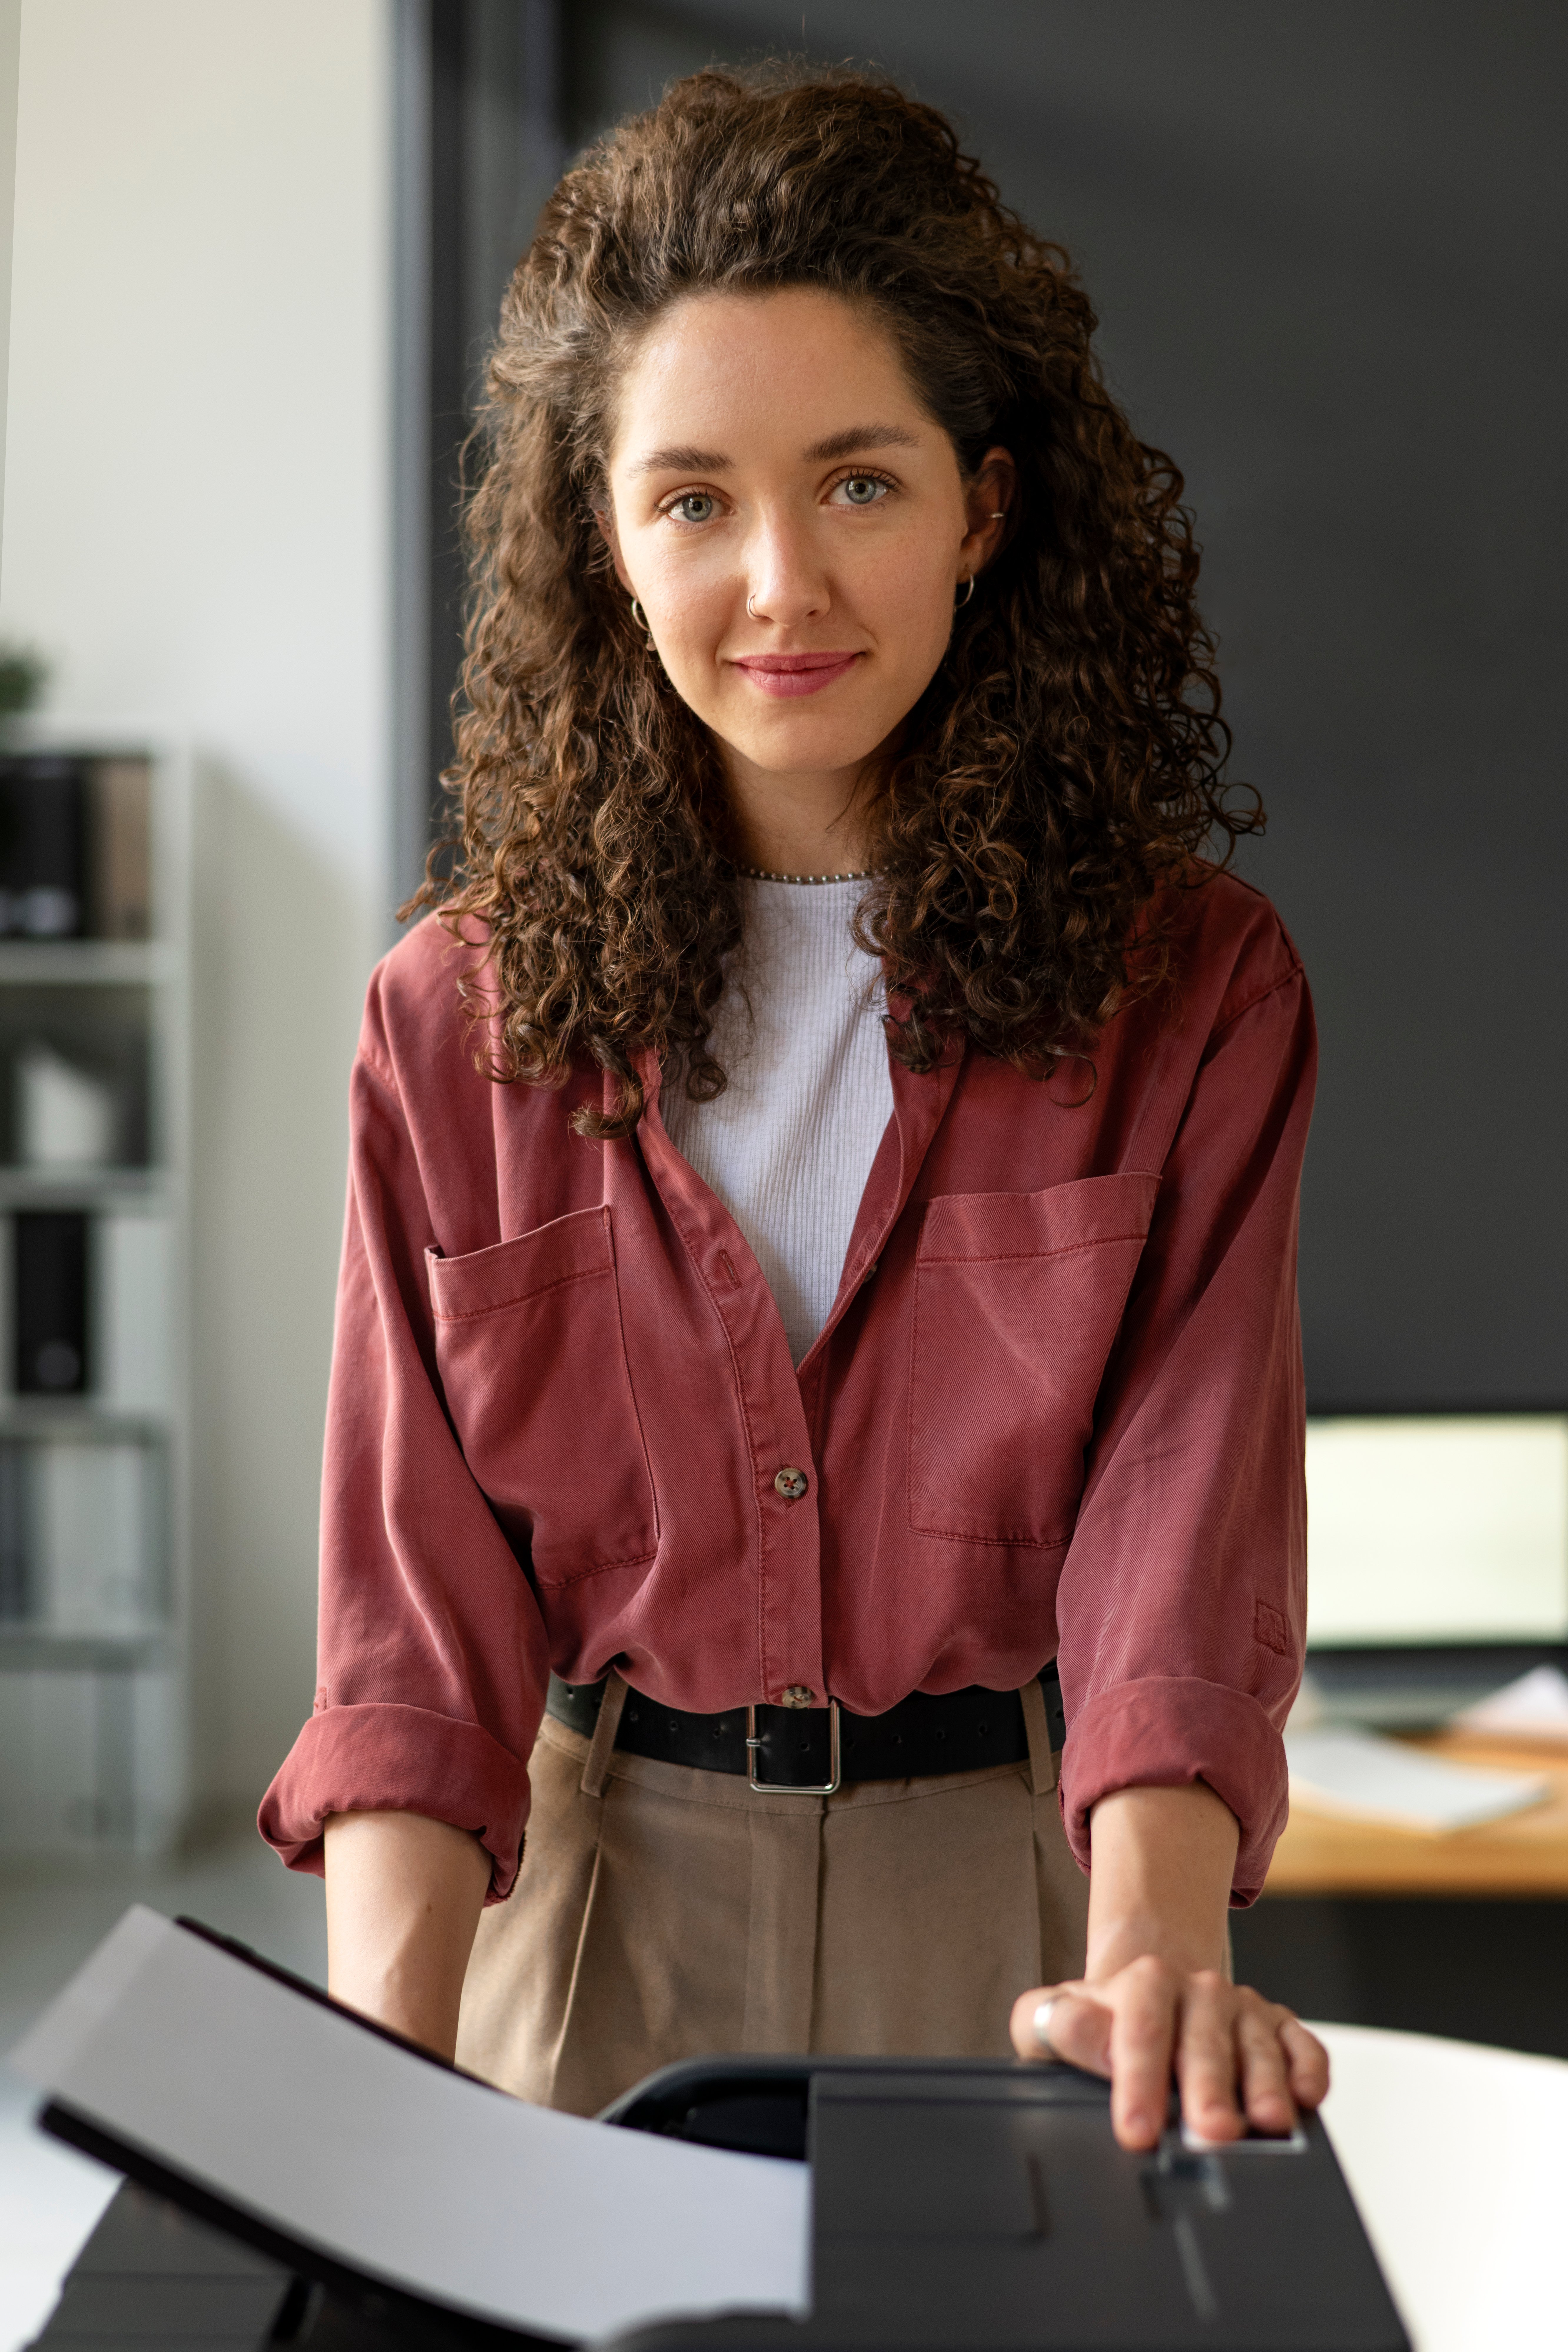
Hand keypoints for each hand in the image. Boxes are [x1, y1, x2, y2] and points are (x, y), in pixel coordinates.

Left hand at [1009, 1956, 1329, 2150]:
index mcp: (1146, 1982)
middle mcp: (1200, 1991)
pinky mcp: (1280, 2028)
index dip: (1139, 2080)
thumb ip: (1060, 2023)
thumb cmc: (1102, 2021)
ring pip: (1257, 2046)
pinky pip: (1302, 2044)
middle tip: (1211, 2131)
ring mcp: (1244, 2009)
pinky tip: (1307, 2095)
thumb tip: (1090, 2041)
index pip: (1142, 2030)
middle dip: (1208, 2088)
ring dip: (1264, 2085)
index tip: (1137, 2130)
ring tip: (1267, 2122)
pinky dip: (1309, 2068)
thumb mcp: (1056, 2015)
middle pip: (1203, 2042)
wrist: (1151, 1994)